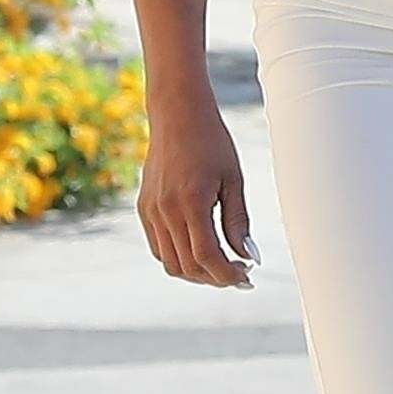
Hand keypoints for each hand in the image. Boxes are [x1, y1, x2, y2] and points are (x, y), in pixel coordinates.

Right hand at [138, 83, 257, 284]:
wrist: (177, 115)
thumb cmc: (212, 143)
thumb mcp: (234, 181)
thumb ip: (238, 222)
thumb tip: (248, 257)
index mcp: (191, 202)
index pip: (207, 256)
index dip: (228, 275)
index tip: (247, 276)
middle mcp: (165, 210)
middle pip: (189, 266)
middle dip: (216, 278)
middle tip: (240, 275)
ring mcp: (150, 211)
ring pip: (171, 263)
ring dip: (197, 273)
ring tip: (222, 267)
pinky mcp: (144, 209)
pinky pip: (159, 248)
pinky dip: (179, 258)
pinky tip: (200, 251)